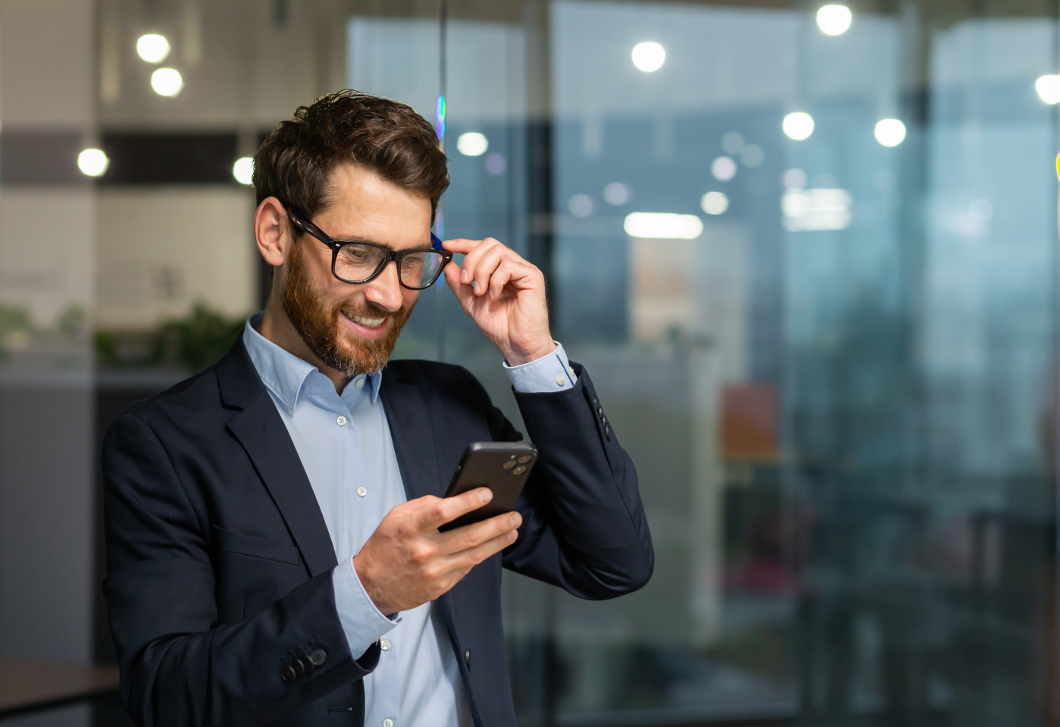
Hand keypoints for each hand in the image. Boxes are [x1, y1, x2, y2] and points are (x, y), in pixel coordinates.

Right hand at [352, 488, 521, 614]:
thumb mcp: (395, 517)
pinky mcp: (440, 586)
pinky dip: (480, 556)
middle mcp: (424, 551)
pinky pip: (466, 569)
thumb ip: (423, 505)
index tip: (487, 493)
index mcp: (410, 529)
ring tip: (512, 531)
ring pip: (474, 555)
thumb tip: (452, 500)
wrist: (370, 587)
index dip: (468, 501)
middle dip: (496, 524)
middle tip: (513, 516)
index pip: (443, 511)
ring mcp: (434, 571)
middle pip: (468, 535)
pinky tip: (491, 547)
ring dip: (498, 542)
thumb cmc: (384, 548)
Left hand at [442, 238, 554, 364]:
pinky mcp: (532, 276)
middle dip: (471, 260)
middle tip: (466, 281)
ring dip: (482, 271)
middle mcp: (513, 265)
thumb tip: (446, 264)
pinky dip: (495, 281)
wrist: (515, 344)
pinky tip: (494, 296)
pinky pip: (508, 266)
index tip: (447, 246)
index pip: (482, 246)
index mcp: (499, 269)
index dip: (464, 243)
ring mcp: (523, 269)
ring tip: (480, 292)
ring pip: (497, 252)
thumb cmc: (500, 326)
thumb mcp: (471, 302)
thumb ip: (459, 283)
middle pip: (489, 244)